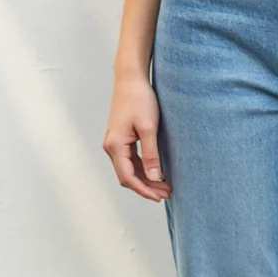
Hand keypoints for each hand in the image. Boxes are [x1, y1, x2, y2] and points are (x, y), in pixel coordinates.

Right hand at [103, 73, 171, 200]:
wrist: (131, 79)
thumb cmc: (139, 99)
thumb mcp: (148, 128)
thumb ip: (151, 154)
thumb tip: (154, 177)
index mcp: (115, 145)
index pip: (128, 177)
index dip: (144, 190)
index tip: (160, 197)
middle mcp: (111, 146)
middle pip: (127, 176)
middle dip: (147, 187)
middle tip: (167, 193)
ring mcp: (114, 143)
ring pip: (128, 170)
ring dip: (145, 179)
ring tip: (164, 186)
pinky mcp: (120, 139)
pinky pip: (129, 160)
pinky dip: (142, 169)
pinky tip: (156, 172)